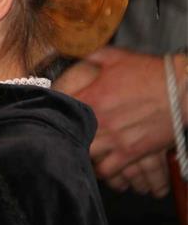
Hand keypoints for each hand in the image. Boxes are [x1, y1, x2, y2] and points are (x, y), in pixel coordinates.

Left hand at [54, 47, 178, 196]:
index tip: (50, 111)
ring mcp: (115, 139)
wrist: (182, 90)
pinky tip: (100, 163)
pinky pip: (107, 171)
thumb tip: (72, 53)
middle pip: (67, 136)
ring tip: (80, 148)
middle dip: (64, 135)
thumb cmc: (150, 72)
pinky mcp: (131, 153)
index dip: (50, 110)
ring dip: (81, 152)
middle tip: (63, 133)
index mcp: (91, 97)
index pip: (57, 108)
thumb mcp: (115, 56)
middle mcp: (99, 121)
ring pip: (84, 155)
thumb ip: (89, 56)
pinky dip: (101, 170)